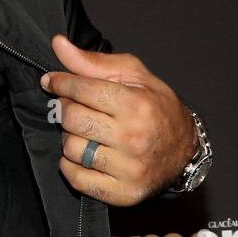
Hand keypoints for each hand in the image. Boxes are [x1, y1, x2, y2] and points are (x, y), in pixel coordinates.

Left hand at [39, 35, 196, 205]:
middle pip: (72, 119)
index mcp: (137, 105)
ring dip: (71, 138)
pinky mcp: (121, 192)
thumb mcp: (133, 77)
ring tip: (86, 132)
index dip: (62, 83)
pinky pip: (75, 177)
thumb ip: (92, 62)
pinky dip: (71, 165)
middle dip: (66, 109)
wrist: (184, 152)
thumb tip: (57, 44)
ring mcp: (127, 169)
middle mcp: (133, 138)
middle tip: (74, 107)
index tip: (53, 81)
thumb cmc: (156, 108)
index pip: (82, 90)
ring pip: (71, 148)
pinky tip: (85, 154)